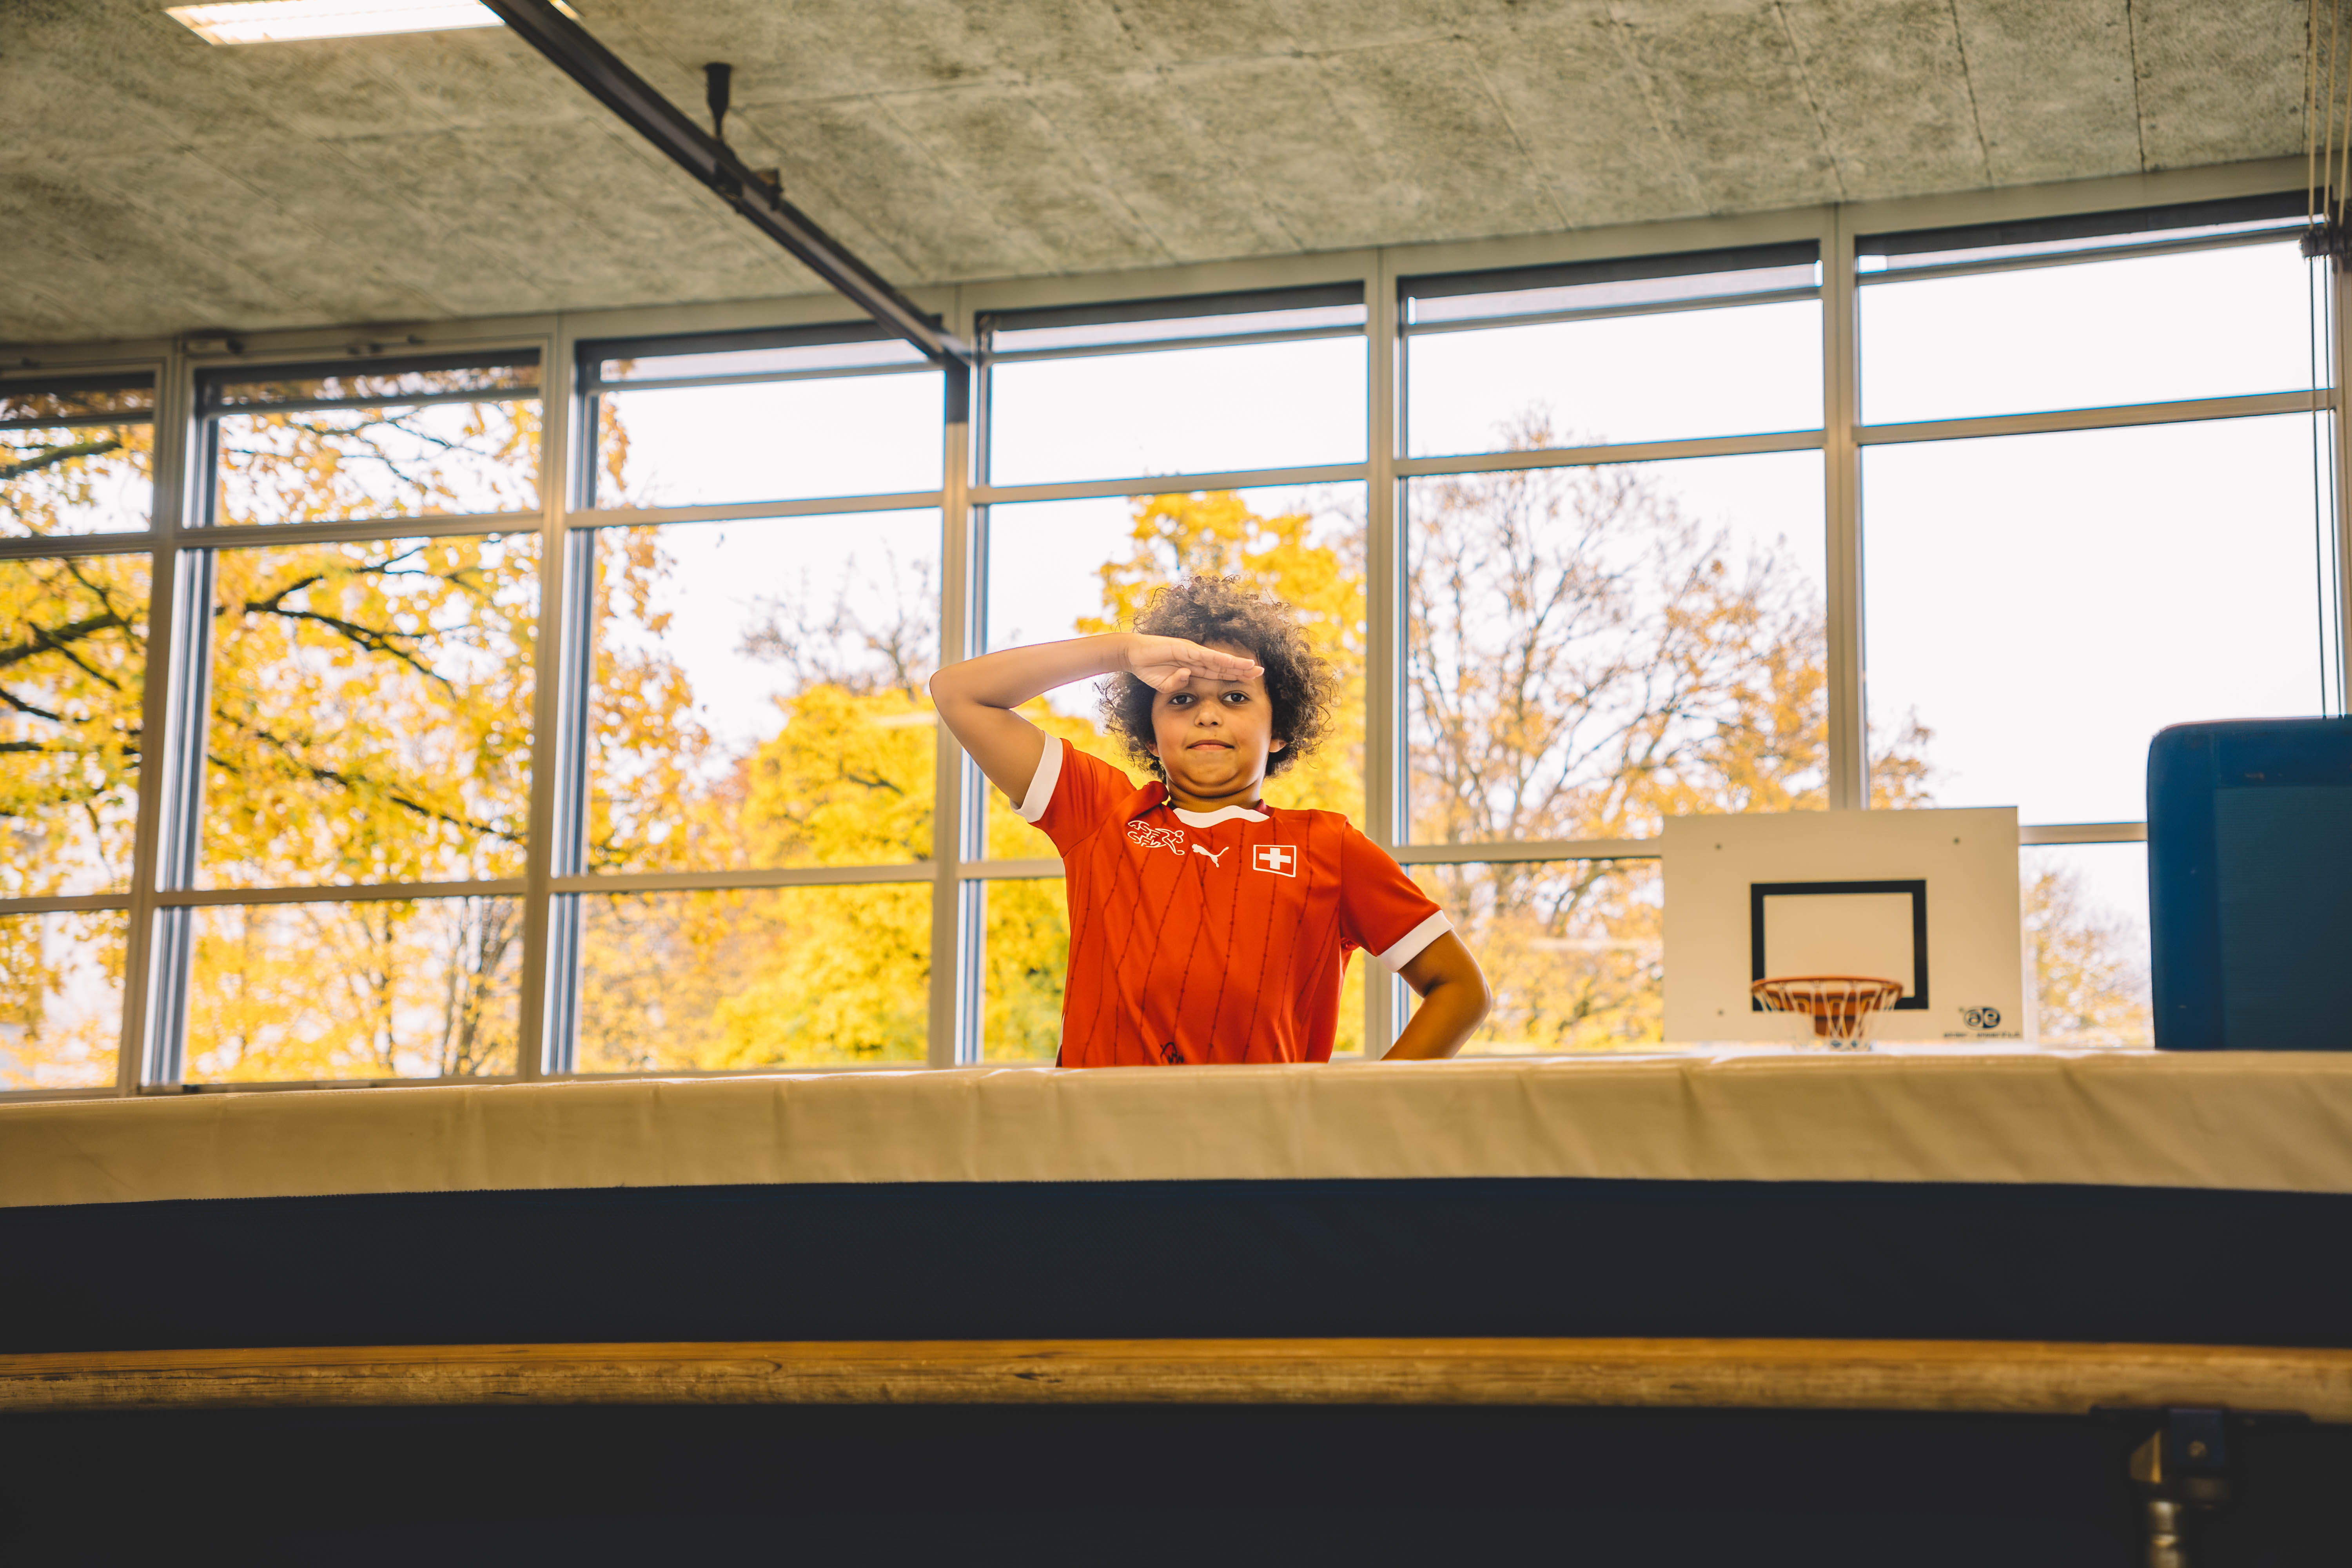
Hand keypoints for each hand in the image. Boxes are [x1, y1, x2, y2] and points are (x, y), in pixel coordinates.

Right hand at [1123, 635, 1262, 692]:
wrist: (1133, 654)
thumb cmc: (1148, 668)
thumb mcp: (1164, 685)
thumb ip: (1176, 684)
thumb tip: (1187, 676)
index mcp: (1194, 667)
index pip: (1218, 673)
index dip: (1234, 676)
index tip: (1249, 680)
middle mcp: (1196, 658)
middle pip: (1224, 666)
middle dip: (1242, 669)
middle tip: (1261, 672)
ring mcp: (1192, 652)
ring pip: (1219, 660)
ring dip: (1236, 664)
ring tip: (1253, 667)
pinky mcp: (1185, 648)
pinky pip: (1206, 656)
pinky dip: (1220, 659)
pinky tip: (1234, 662)